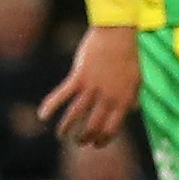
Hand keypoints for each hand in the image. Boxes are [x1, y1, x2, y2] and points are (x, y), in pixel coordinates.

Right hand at [39, 22, 138, 145]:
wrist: (117, 35)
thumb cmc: (127, 56)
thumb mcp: (136, 78)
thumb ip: (133, 96)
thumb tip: (133, 109)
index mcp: (124, 100)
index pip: (112, 128)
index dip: (103, 139)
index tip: (95, 145)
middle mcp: (109, 97)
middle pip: (93, 126)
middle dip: (84, 137)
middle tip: (78, 141)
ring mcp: (93, 87)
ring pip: (76, 114)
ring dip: (67, 128)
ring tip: (61, 135)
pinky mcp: (79, 77)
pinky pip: (62, 95)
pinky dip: (51, 106)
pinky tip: (42, 116)